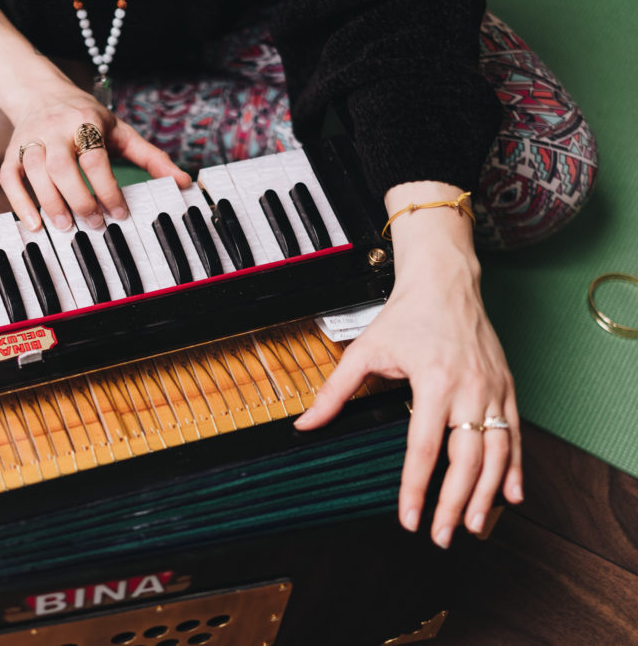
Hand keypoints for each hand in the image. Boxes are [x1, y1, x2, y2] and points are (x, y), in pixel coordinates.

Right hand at [0, 84, 190, 231]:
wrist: (42, 92)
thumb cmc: (87, 118)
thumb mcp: (122, 131)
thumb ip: (151, 157)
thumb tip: (183, 182)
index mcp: (86, 121)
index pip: (96, 158)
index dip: (107, 188)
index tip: (119, 213)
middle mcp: (56, 129)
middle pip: (62, 167)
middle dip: (79, 199)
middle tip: (94, 224)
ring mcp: (31, 140)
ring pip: (36, 172)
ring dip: (50, 203)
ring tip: (66, 227)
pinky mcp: (13, 152)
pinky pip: (10, 178)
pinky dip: (19, 202)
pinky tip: (34, 225)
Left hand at [294, 181, 523, 547]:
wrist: (446, 282)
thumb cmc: (406, 316)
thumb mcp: (364, 350)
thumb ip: (334, 391)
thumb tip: (304, 424)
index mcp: (435, 380)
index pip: (423, 448)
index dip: (416, 488)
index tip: (409, 519)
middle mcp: (470, 388)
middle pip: (466, 459)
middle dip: (454, 503)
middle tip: (441, 536)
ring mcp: (493, 388)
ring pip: (497, 452)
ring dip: (487, 494)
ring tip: (473, 526)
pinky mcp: (507, 387)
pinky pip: (516, 434)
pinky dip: (515, 467)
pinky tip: (511, 495)